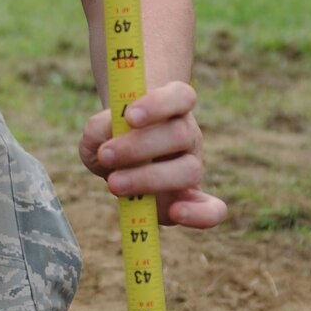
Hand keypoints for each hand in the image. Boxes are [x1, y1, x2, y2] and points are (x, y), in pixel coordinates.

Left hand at [79, 82, 227, 228]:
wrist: (122, 160)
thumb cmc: (112, 140)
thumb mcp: (97, 132)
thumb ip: (97, 130)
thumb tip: (108, 136)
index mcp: (172, 107)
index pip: (181, 96)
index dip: (159, 105)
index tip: (129, 117)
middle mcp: (187, 134)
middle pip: (180, 133)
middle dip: (139, 147)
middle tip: (106, 156)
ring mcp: (192, 166)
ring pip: (189, 169)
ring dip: (148, 178)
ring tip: (114, 184)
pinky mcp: (190, 198)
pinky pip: (213, 209)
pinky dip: (201, 214)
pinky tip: (175, 213)